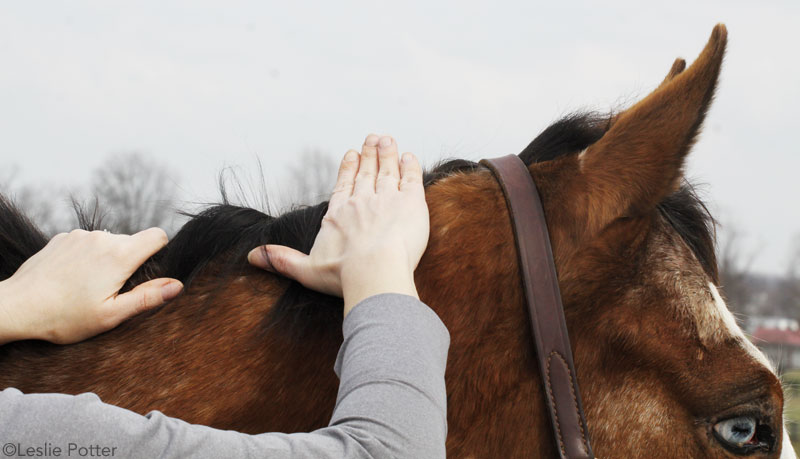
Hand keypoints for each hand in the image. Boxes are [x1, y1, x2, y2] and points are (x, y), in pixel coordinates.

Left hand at [0, 228, 182, 344]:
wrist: (17, 307)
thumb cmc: (65, 316)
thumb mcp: (112, 314)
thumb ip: (148, 297)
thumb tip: (177, 285)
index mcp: (120, 255)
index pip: (158, 236)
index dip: (160, 252)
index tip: (148, 273)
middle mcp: (102, 237)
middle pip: (132, 242)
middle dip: (129, 262)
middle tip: (111, 291)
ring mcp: (79, 235)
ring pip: (108, 243)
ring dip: (106, 260)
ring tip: (87, 287)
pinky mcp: (62, 237)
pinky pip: (86, 243)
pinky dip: (86, 258)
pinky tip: (71, 279)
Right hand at [248, 134, 428, 316]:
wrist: (374, 272)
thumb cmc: (343, 275)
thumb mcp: (306, 270)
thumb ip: (282, 260)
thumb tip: (253, 257)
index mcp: (338, 214)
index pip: (344, 185)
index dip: (348, 169)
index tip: (351, 154)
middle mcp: (361, 201)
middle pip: (366, 172)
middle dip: (370, 154)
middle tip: (372, 138)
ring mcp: (387, 198)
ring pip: (388, 170)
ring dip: (387, 153)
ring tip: (388, 140)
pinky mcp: (410, 202)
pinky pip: (411, 178)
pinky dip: (410, 166)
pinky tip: (410, 157)